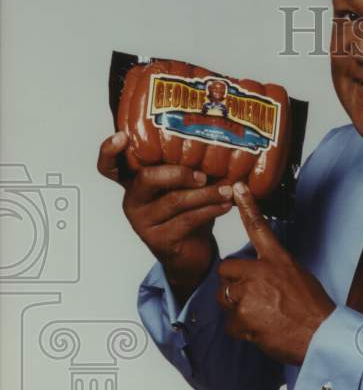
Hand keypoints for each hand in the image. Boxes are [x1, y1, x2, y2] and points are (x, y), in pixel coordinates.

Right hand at [97, 131, 233, 303]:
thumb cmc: (186, 212)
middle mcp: (132, 201)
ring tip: (227, 190)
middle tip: (204, 175)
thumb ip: (185, 168)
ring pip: (174, 200)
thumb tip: (214, 148)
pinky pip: (187, 220)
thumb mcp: (183, 187)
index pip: (109, 166)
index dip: (109, 150)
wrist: (191, 253)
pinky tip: (226, 205)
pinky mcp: (158, 240)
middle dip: (180, 173)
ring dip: (206, 194)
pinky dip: (210, 210)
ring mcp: (142, 222)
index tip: (122, 137)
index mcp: (133, 182)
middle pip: (147, 178)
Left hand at [217, 182, 334, 363]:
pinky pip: (229, 322)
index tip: (239, 189)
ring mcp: (249, 294)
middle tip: (252, 299)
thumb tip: (257, 277)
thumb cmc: (314, 311)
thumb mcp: (299, 278)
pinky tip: (260, 331)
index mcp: (278, 261)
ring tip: (261, 317)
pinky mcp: (243, 317)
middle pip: (225, 270)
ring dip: (236, 308)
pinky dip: (241, 330)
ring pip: (224, 298)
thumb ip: (275, 272)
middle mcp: (261, 273)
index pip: (259, 228)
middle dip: (231, 284)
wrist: (320, 335)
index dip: (247, 207)